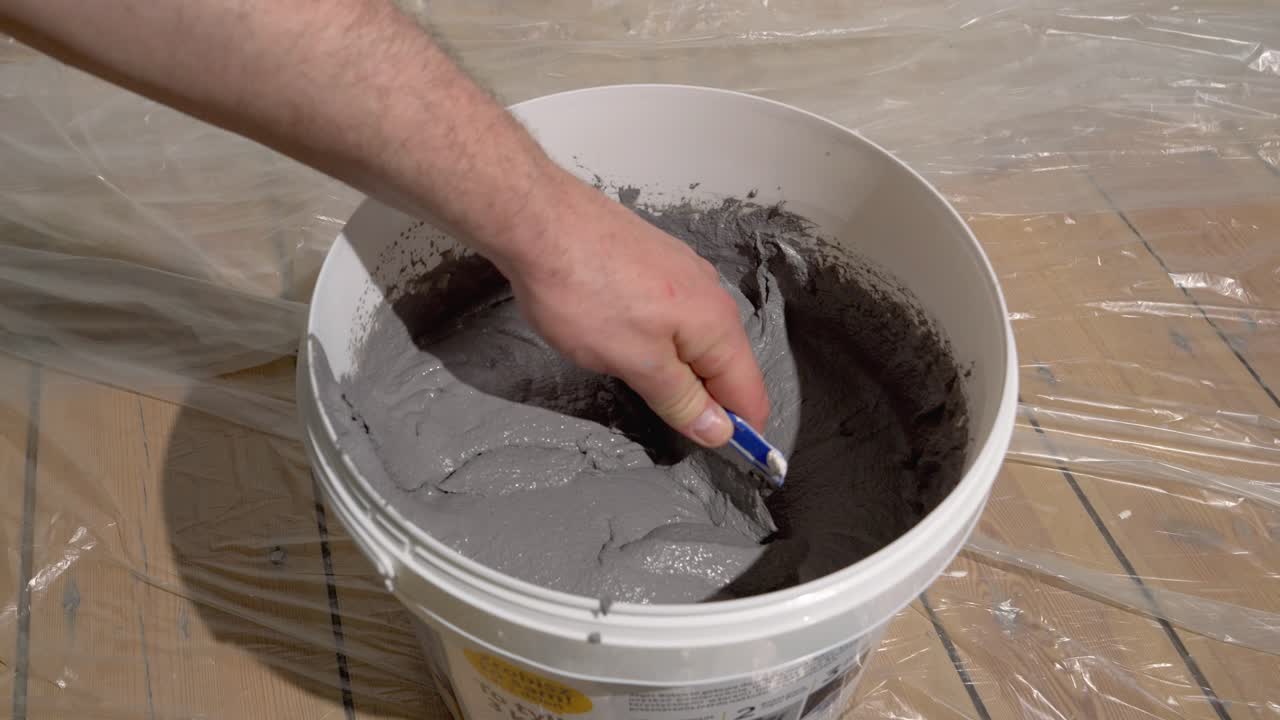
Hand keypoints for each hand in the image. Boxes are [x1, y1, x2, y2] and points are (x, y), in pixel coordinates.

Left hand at [495, 170, 769, 447]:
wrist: (539, 220)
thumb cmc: (584, 292)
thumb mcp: (635, 362)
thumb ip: (681, 400)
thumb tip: (721, 430)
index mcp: (716, 324)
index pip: (750, 392)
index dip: (742, 430)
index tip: (725, 458)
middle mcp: (710, 295)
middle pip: (725, 366)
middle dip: (706, 401)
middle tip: (666, 424)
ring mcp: (683, 273)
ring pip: (696, 339)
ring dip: (681, 370)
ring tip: (643, 385)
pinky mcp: (654, 261)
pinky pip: (673, 315)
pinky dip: (662, 340)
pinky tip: (630, 342)